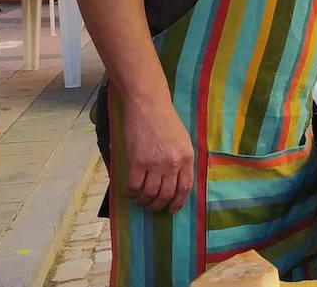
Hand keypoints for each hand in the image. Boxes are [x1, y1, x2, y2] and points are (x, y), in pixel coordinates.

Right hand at [122, 96, 194, 212]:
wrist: (149, 106)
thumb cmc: (166, 121)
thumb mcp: (183, 141)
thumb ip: (181, 160)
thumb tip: (175, 181)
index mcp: (186, 159)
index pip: (184, 188)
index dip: (177, 203)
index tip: (171, 210)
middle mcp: (172, 164)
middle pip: (166, 194)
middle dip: (158, 206)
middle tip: (152, 208)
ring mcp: (154, 164)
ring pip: (149, 193)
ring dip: (144, 202)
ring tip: (140, 202)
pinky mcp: (137, 162)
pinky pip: (133, 186)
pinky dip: (131, 193)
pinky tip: (130, 193)